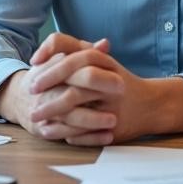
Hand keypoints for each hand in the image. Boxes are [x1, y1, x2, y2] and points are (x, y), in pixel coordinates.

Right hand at [0, 36, 119, 141]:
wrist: (21, 98)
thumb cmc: (50, 77)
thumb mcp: (64, 60)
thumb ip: (85, 52)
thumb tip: (105, 44)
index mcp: (51, 68)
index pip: (71, 68)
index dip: (96, 75)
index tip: (120, 81)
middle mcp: (46, 90)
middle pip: (70, 94)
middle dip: (95, 97)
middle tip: (119, 100)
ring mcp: (44, 111)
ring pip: (69, 117)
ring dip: (93, 120)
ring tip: (114, 121)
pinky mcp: (45, 129)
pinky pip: (67, 136)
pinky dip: (89, 138)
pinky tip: (107, 136)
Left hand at [29, 40, 182, 144]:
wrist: (152, 104)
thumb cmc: (116, 81)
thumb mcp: (98, 62)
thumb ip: (71, 52)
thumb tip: (41, 54)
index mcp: (102, 60)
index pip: (73, 51)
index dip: (51, 53)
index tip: (34, 63)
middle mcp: (108, 78)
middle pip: (74, 77)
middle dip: (49, 85)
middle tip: (30, 93)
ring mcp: (113, 102)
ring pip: (78, 106)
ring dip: (53, 112)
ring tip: (35, 119)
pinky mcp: (115, 124)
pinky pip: (86, 130)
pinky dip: (68, 131)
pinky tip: (53, 132)